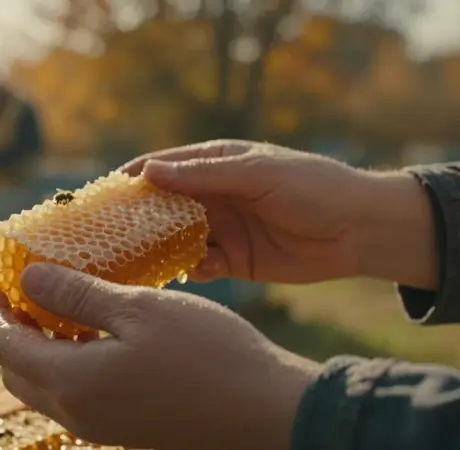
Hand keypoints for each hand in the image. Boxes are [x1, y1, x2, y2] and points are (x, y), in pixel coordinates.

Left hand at [0, 263, 319, 449]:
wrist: (268, 414)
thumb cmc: (207, 353)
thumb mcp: (138, 310)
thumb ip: (77, 296)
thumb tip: (29, 279)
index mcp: (74, 382)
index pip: (6, 346)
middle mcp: (79, 413)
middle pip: (18, 372)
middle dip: (8, 332)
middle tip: (15, 294)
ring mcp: (104, 427)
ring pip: (45, 387)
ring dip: (36, 349)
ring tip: (51, 308)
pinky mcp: (126, 429)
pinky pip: (75, 396)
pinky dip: (65, 364)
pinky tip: (90, 336)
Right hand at [120, 140, 435, 288]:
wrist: (358, 229)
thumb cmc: (310, 186)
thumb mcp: (256, 173)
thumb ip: (203, 175)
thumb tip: (148, 172)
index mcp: (215, 165)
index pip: (162, 168)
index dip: (132, 180)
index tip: (101, 196)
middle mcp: (212, 196)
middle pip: (162, 207)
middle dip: (136, 220)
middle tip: (105, 238)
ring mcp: (221, 229)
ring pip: (175, 239)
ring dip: (157, 249)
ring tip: (132, 263)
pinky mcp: (233, 261)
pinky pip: (199, 265)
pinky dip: (187, 269)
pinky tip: (183, 274)